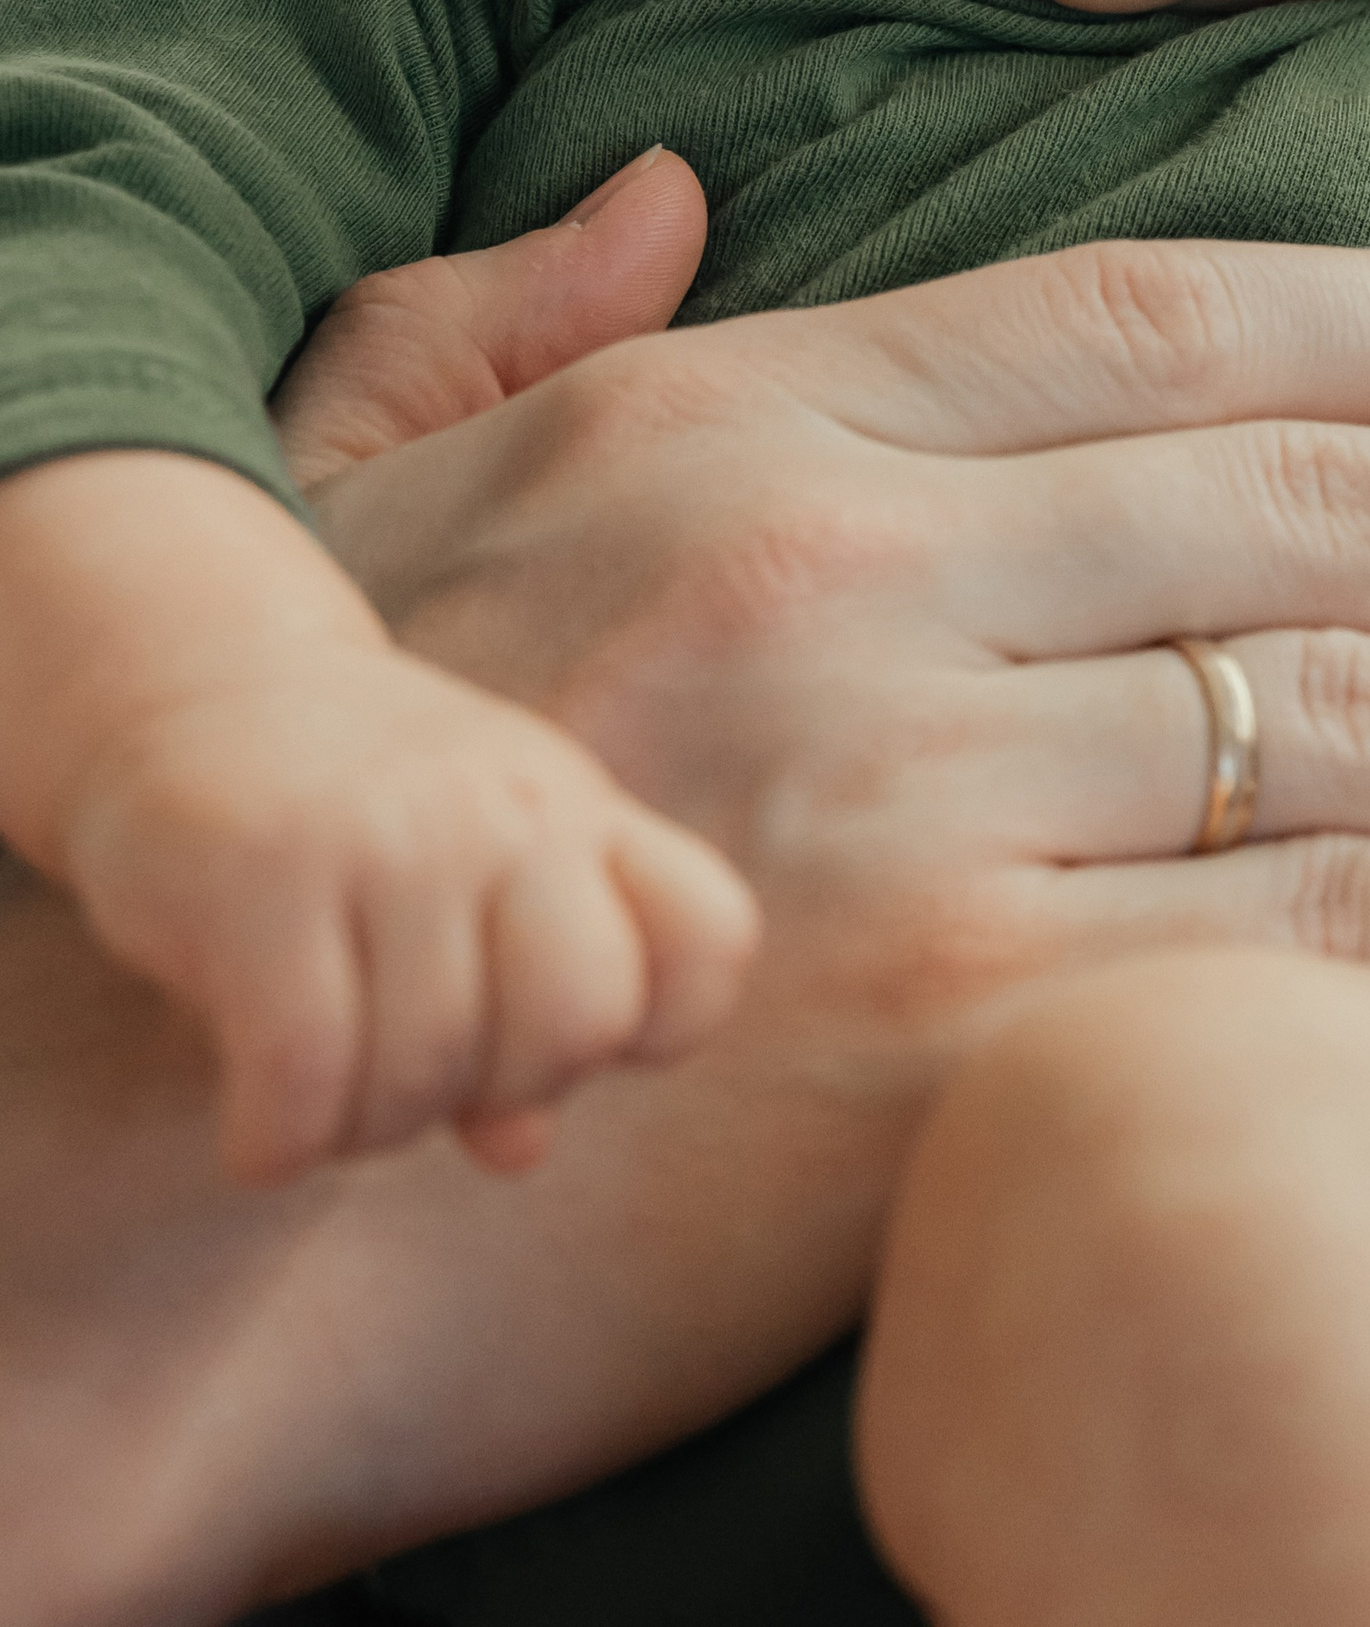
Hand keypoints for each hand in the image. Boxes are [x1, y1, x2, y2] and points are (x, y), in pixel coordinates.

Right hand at [60, 615, 759, 1187]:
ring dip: (366, 1124)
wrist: (197, 678)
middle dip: (498, 1087)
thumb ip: (521, 1003)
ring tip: (323, 1089)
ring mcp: (389, 835)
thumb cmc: (357, 807)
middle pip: (581, 1020)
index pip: (711, 940)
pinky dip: (279, 1140)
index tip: (552, 1037)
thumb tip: (520, 1152)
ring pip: (430, 1065)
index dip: (659, 1029)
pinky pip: (305, 1075)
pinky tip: (260, 1127)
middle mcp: (505, 810)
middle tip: (423, 1069)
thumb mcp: (474, 875)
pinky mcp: (261, 872)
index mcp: (580, 811)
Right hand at [277, 160, 1369, 1290]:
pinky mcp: (958, 1045)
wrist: (124, 1181)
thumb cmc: (247, 829)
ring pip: (1369, 721)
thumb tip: (649, 190)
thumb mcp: (326, 498)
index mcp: (731, 419)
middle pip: (1325, 509)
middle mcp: (851, 577)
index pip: (1160, 318)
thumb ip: (495, 323)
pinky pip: (1330, 945)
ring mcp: (915, 806)